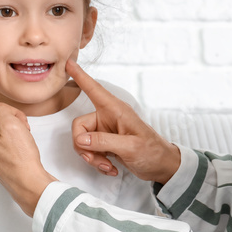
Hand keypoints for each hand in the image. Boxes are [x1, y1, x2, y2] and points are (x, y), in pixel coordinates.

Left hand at [0, 64, 56, 215]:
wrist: (28, 184)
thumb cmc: (20, 159)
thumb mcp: (12, 125)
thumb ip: (2, 109)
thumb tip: (0, 111)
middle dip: (12, 115)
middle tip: (22, 129)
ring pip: (4, 121)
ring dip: (17, 125)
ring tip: (23, 140)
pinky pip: (8, 133)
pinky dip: (17, 134)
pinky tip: (22, 146)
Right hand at [68, 59, 180, 184]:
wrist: (161, 166)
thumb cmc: (153, 152)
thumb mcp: (130, 147)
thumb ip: (104, 141)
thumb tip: (80, 139)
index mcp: (116, 110)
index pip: (94, 90)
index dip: (80, 77)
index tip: (69, 63)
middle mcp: (108, 118)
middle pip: (79, 127)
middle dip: (84, 146)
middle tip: (95, 159)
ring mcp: (105, 131)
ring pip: (82, 142)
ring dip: (92, 157)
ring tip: (107, 166)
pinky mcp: (105, 143)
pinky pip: (89, 151)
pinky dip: (97, 162)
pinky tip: (111, 168)